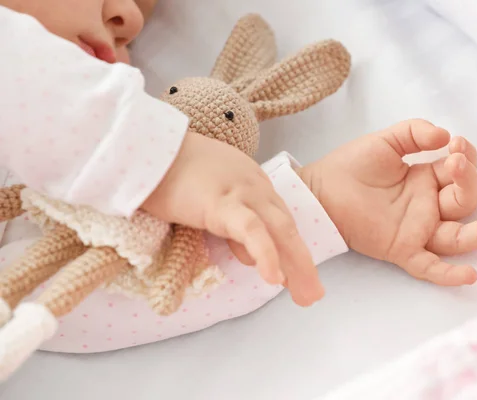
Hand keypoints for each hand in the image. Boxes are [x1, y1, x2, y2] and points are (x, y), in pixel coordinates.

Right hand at [142, 131, 322, 305]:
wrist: (146, 147)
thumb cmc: (170, 172)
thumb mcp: (210, 197)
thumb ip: (231, 221)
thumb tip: (245, 252)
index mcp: (253, 183)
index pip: (280, 220)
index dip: (292, 249)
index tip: (299, 275)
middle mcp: (256, 186)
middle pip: (288, 227)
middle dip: (303, 263)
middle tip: (312, 294)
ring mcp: (242, 192)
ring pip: (280, 230)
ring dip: (296, 265)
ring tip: (305, 296)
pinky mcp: (221, 203)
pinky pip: (250, 231)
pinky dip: (266, 255)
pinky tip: (274, 279)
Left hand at [299, 120, 476, 285]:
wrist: (320, 190)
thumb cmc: (351, 166)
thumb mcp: (386, 141)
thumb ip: (414, 133)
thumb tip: (446, 136)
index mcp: (426, 180)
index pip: (461, 173)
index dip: (467, 159)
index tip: (455, 144)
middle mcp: (428, 206)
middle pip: (465, 203)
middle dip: (469, 182)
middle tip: (454, 163)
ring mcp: (417, 230)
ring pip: (459, 238)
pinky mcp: (401, 249)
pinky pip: (429, 267)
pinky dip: (450, 275)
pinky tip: (470, 275)